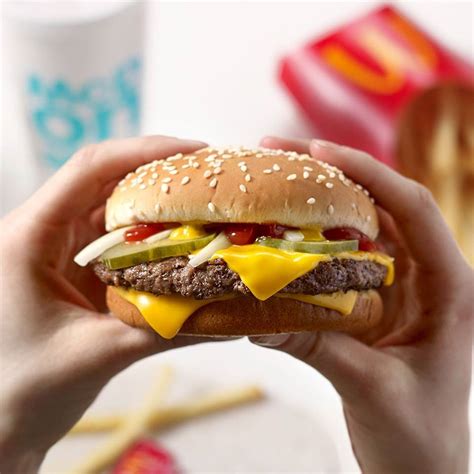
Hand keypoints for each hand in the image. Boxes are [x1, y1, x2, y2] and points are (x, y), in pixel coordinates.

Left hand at [0, 136, 213, 472]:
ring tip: (207, 205)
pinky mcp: (79, 267)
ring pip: (117, 208)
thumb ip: (165, 331)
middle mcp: (44, 232)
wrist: (2, 422)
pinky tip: (185, 241)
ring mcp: (62, 248)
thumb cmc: (24, 390)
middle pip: (108, 181)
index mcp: (28, 237)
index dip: (144, 151)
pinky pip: (121, 238)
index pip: (89, 169)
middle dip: (162, 174)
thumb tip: (229, 314)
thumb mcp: (97, 354)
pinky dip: (154, 236)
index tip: (195, 152)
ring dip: (161, 206)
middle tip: (213, 177)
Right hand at [251, 137, 472, 473]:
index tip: (320, 151)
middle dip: (334, 174)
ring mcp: (398, 284)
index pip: (414, 210)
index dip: (369, 174)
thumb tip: (255, 315)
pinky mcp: (373, 297)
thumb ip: (318, 347)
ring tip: (276, 179)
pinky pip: (342, 254)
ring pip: (361, 225)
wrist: (419, 465)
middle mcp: (426, 276)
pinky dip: (313, 236)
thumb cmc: (416, 437)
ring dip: (321, 200)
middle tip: (280, 154)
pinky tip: (282, 229)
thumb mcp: (371, 389)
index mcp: (450, 289)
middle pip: (382, 205)